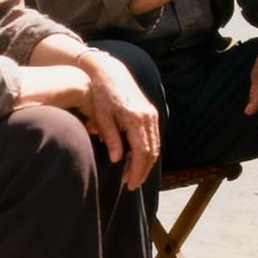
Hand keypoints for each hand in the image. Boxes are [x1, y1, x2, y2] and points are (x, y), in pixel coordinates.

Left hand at [76, 51, 160, 190]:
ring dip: (146, 163)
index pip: (141, 152)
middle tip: (132, 184)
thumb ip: (111, 138)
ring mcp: (152, 114)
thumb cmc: (102, 96)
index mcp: (135, 118)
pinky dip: (148, 151)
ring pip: (155, 146)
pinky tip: (136, 159)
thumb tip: (116, 160)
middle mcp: (148, 117)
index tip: (129, 183)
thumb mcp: (102, 117)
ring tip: (133, 175)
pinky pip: (154, 137)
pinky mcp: (152, 113)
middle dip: (142, 170)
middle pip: (151, 152)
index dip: (136, 170)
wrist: (111, 73)